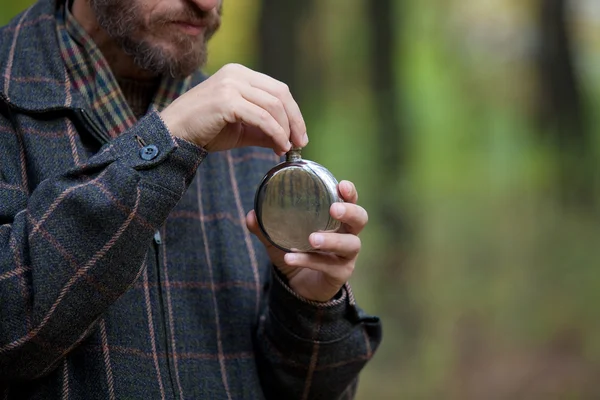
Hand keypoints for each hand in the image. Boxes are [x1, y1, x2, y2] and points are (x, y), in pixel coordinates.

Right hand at [160, 63, 307, 154]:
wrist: (174, 134)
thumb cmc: (205, 130)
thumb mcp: (241, 129)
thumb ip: (264, 130)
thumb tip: (288, 141)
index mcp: (240, 74)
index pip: (278, 89)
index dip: (293, 112)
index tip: (299, 135)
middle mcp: (237, 74)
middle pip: (280, 94)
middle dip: (295, 120)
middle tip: (301, 142)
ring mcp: (231, 85)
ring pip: (274, 105)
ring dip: (286, 129)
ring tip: (288, 147)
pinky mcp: (226, 100)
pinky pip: (262, 117)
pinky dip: (275, 132)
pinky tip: (278, 146)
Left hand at [246, 180, 367, 301]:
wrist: (299, 287)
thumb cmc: (297, 252)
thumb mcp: (279, 238)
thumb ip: (266, 226)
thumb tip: (250, 215)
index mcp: (337, 220)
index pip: (350, 201)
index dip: (350, 193)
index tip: (342, 186)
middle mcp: (348, 235)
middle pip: (360, 219)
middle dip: (349, 212)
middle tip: (333, 209)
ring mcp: (347, 256)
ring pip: (350, 245)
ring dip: (331, 239)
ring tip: (312, 238)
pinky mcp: (340, 274)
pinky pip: (328, 266)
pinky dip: (308, 260)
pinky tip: (290, 257)